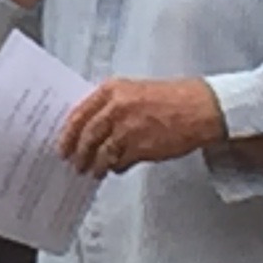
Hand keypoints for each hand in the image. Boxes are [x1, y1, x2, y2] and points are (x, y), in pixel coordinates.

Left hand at [58, 78, 227, 175]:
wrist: (200, 108)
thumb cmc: (172, 98)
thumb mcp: (136, 91)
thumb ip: (112, 105)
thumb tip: (91, 128)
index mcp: (113, 90)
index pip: (79, 114)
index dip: (68, 134)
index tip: (62, 146)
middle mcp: (117, 107)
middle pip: (86, 136)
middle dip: (78, 154)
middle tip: (74, 164)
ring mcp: (128, 128)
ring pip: (101, 153)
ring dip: (95, 166)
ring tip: (93, 173)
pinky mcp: (141, 147)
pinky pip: (120, 162)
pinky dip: (116, 168)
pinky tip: (117, 169)